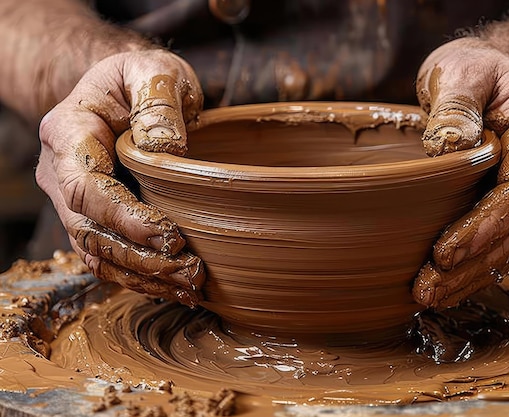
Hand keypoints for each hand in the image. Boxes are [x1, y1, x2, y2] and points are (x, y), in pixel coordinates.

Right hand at [36, 49, 205, 306]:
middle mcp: (60, 172)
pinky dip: (142, 277)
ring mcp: (74, 200)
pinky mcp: (96, 218)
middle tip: (192, 271)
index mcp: (67, 132)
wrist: (127, 91)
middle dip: (141, 258)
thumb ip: (159, 103)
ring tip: (191, 284)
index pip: (85, 189)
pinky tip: (177, 285)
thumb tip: (167, 150)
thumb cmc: (141, 78)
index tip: (171, 236)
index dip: (125, 220)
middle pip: (89, 232)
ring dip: (144, 276)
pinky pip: (109, 258)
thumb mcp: (155, 71)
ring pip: (97, 255)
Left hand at [412, 37, 508, 309]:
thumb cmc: (475, 73)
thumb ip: (457, 105)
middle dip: (471, 266)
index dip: (485, 227)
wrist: (487, 80)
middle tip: (425, 289)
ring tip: (427, 296)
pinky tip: (443, 286)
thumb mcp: (462, 71)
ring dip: (470, 277)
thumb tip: (449, 148)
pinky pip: (499, 248)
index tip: (443, 251)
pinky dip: (473, 270)